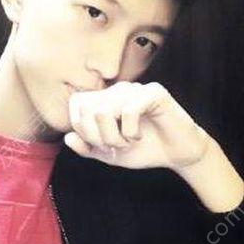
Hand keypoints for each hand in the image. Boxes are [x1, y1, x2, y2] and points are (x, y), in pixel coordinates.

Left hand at [64, 81, 211, 170]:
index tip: (99, 145)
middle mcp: (116, 90)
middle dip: (97, 137)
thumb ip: (86, 147)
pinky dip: (130, 132)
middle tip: (115, 146)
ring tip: (127, 143)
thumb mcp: (108, 154)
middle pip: (87, 110)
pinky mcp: (153, 92)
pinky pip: (128, 110)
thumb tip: (67, 137)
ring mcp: (135, 89)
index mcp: (104, 99)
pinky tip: (139, 136)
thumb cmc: (143, 150)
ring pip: (104, 111)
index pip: (76, 105)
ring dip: (114, 137)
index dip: (82, 130)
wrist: (176, 154)